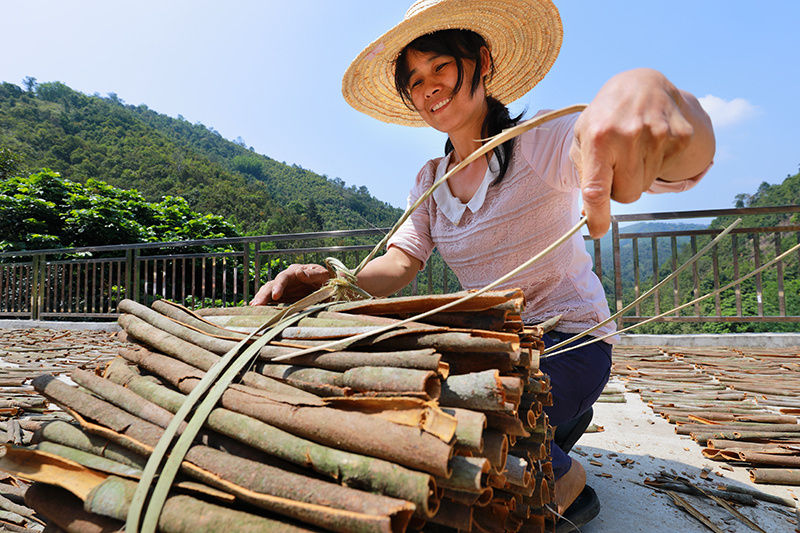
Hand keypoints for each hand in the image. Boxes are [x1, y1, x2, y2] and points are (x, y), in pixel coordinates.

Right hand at [249, 263, 329, 304]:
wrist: (330, 288)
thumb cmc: (327, 279)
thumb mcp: (323, 275)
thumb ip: (313, 274)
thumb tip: (299, 272)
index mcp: (296, 272)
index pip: (283, 277)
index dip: (278, 286)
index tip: (275, 296)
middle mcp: (287, 280)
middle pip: (271, 285)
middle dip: (263, 294)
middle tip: (256, 305)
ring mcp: (284, 289)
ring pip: (268, 292)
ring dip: (261, 299)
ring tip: (253, 308)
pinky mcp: (283, 298)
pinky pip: (271, 301)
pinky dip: (264, 305)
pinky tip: (256, 311)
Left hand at [570, 68, 713, 237]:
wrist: (642, 85)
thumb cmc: (604, 118)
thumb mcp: (582, 138)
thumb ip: (583, 174)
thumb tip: (589, 214)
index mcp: (599, 138)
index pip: (597, 188)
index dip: (597, 215)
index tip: (597, 231)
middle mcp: (629, 136)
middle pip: (627, 195)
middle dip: (619, 189)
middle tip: (616, 165)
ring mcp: (659, 135)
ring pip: (646, 186)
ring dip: (637, 176)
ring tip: (632, 149)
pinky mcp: (681, 136)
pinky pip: (665, 172)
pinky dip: (655, 165)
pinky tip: (649, 143)